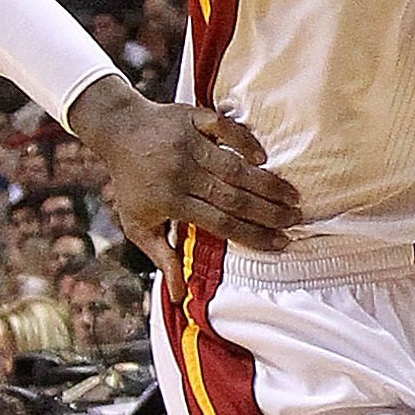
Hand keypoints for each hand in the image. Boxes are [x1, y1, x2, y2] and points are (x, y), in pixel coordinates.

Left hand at [67, 76, 300, 273]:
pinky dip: (245, 141)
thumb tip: (177, 296)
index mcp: (170, 201)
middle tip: (296, 220)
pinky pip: (225, 128)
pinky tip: (263, 157)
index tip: (280, 243)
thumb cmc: (132, 183)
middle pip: (233, 197)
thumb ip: (161, 257)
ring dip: (267, 182)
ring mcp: (188, 144)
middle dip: (269, 211)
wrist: (118, 130)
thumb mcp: (138, 224)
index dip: (253, 235)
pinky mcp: (193, 118)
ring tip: (293, 196)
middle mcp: (181, 173)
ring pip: (234, 167)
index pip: (221, 223)